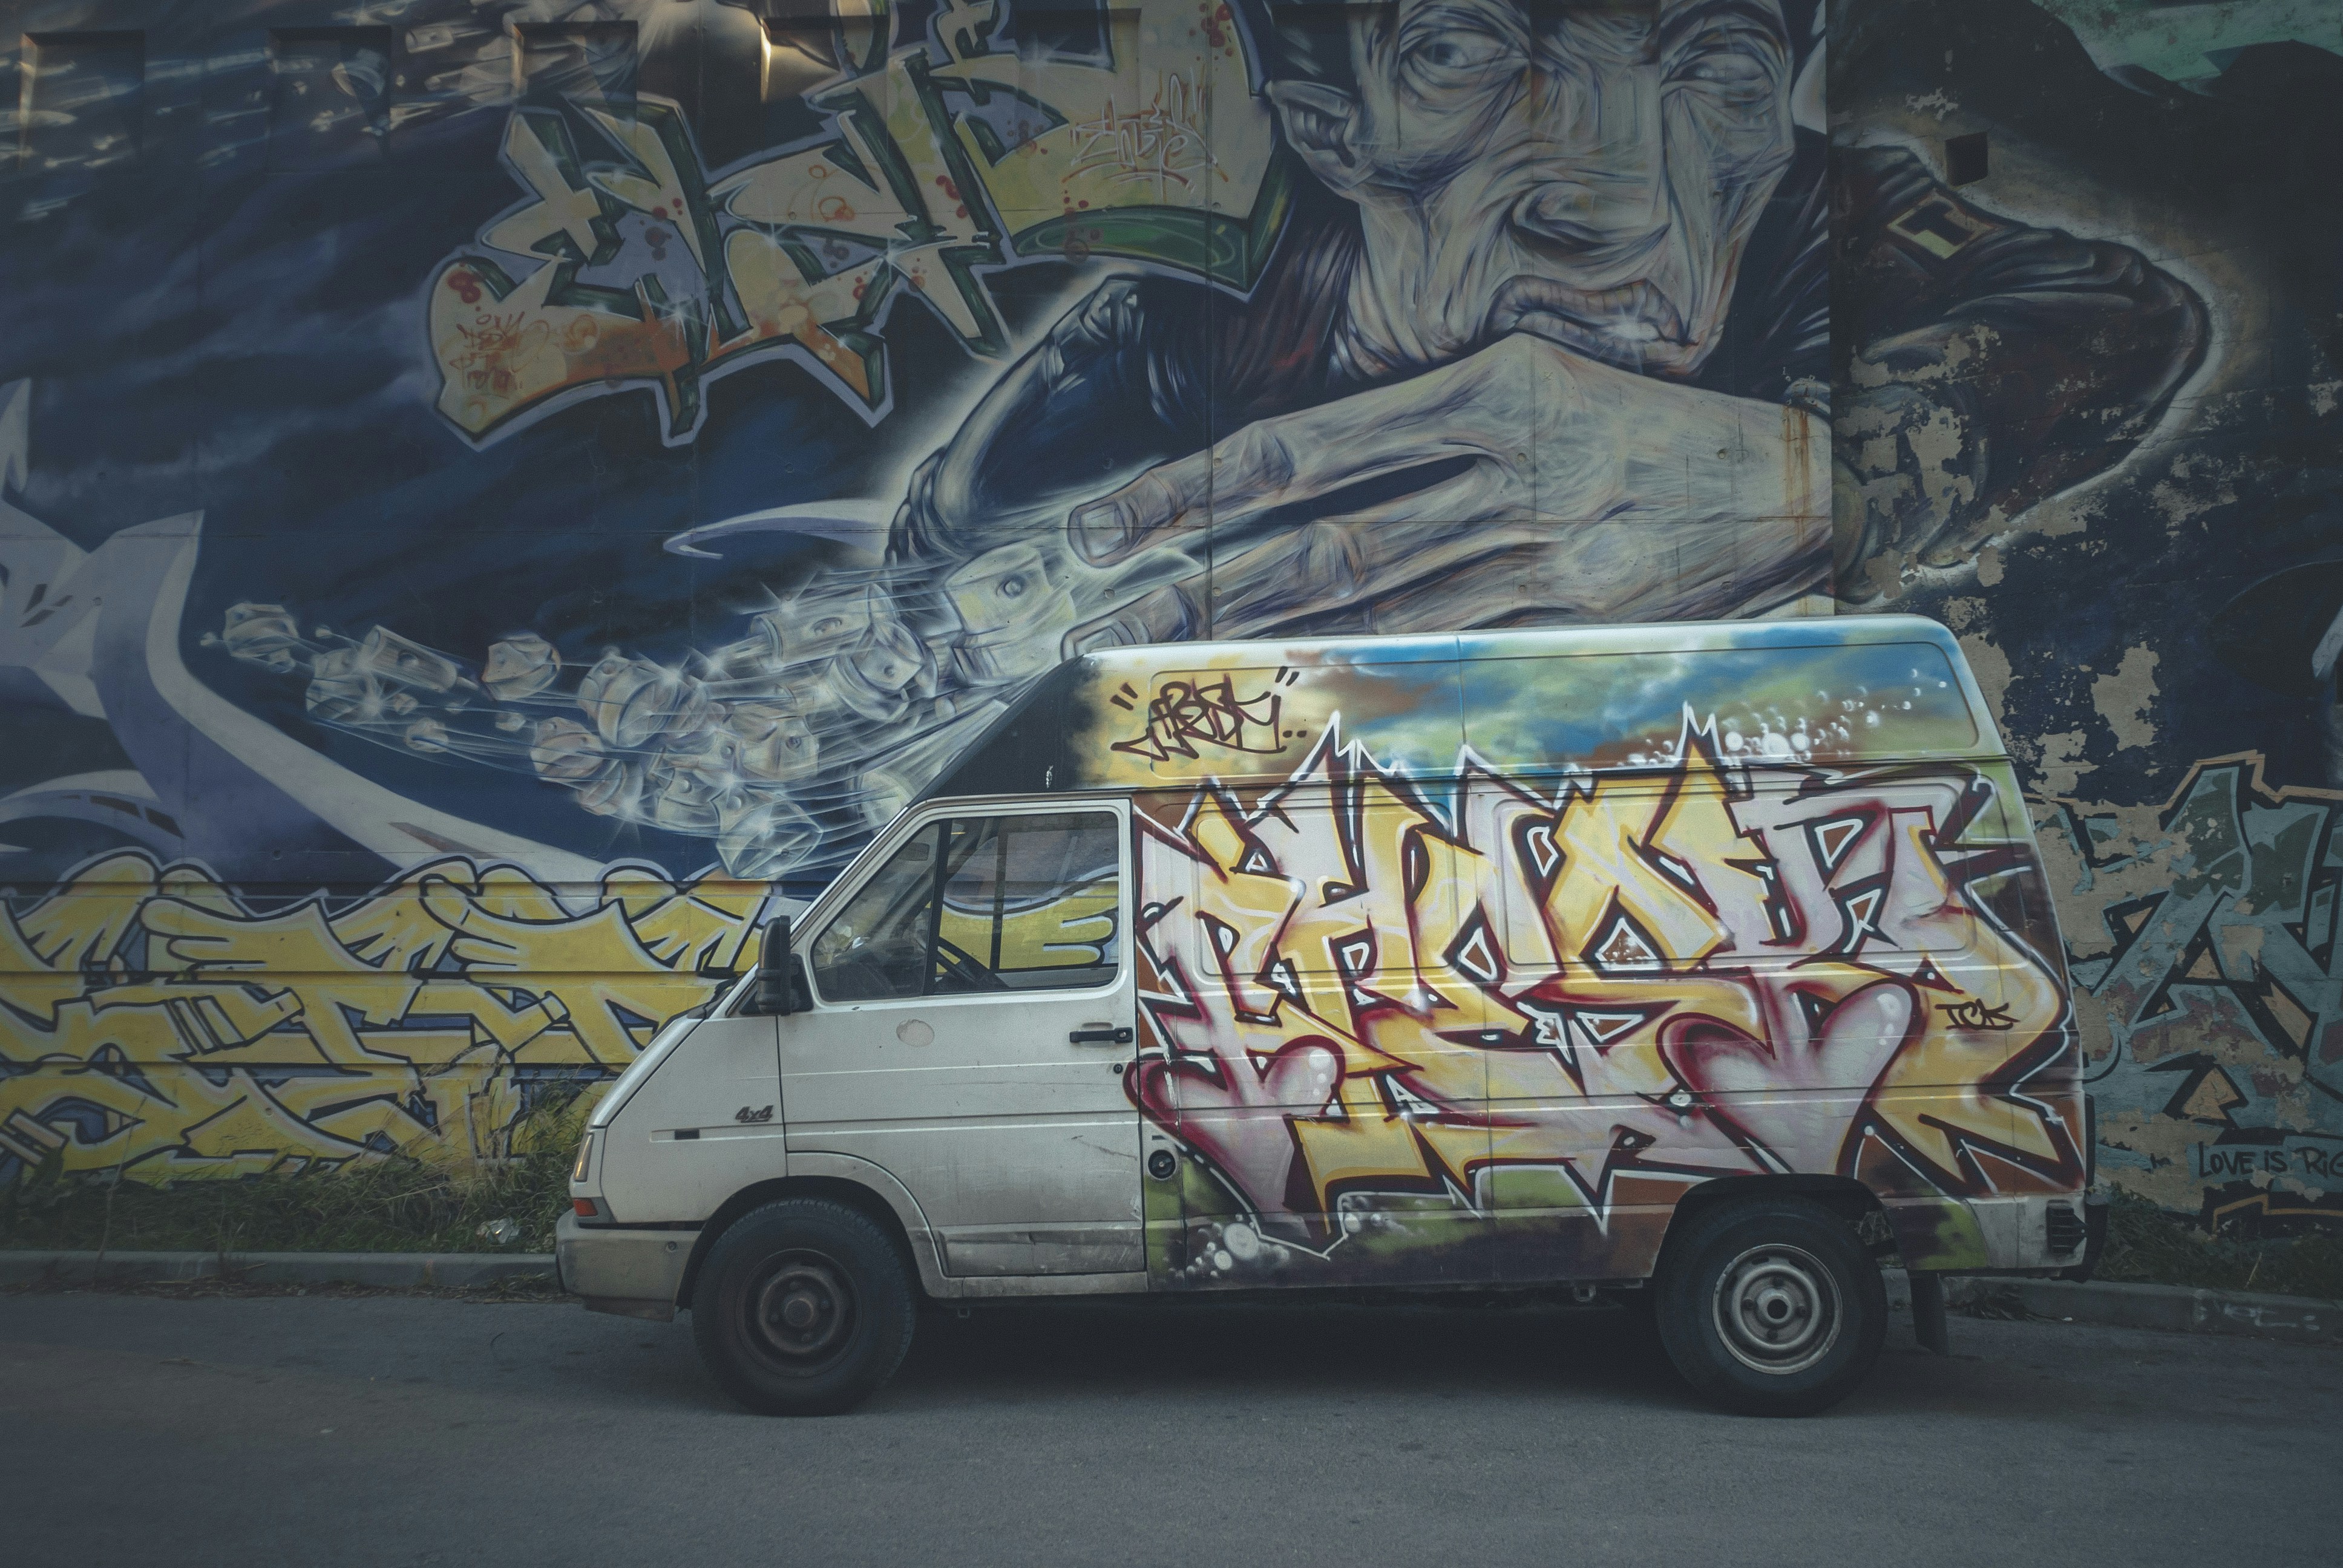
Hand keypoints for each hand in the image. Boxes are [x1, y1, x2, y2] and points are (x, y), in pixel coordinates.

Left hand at [1060, 334, 1828, 646]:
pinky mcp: (1581, 616)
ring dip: (1262, 640)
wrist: (1798, 480)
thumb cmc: (1646, 430)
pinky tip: (1299, 703)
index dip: (1197, 489)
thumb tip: (1302, 487)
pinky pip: (1457, 654)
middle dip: (1199, 578)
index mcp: (1482, 389)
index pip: (1302, 446)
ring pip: (1376, 602)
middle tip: (1103, 614)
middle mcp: (1502, 465)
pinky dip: (1374, 680)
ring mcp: (1543, 548)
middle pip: (1317, 534)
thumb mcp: (1539, 384)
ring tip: (1171, 665)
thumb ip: (1425, 433)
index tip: (1111, 524)